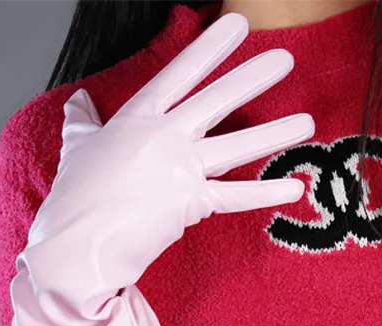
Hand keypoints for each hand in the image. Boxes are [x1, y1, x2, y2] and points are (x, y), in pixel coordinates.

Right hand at [21, 11, 314, 320]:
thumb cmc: (74, 197)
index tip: (237, 27)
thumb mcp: (76, 147)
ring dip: (275, 133)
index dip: (210, 49)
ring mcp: (179, 169)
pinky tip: (293, 187)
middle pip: (216, 100)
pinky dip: (265, 194)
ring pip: (236, 146)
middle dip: (253, 77)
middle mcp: (164, 137)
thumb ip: (83, 121)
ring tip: (308, 122)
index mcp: (137, 118)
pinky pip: (236, 197)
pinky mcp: (190, 204)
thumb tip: (78, 101)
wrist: (75, 242)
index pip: (179, 74)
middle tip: (286, 59)